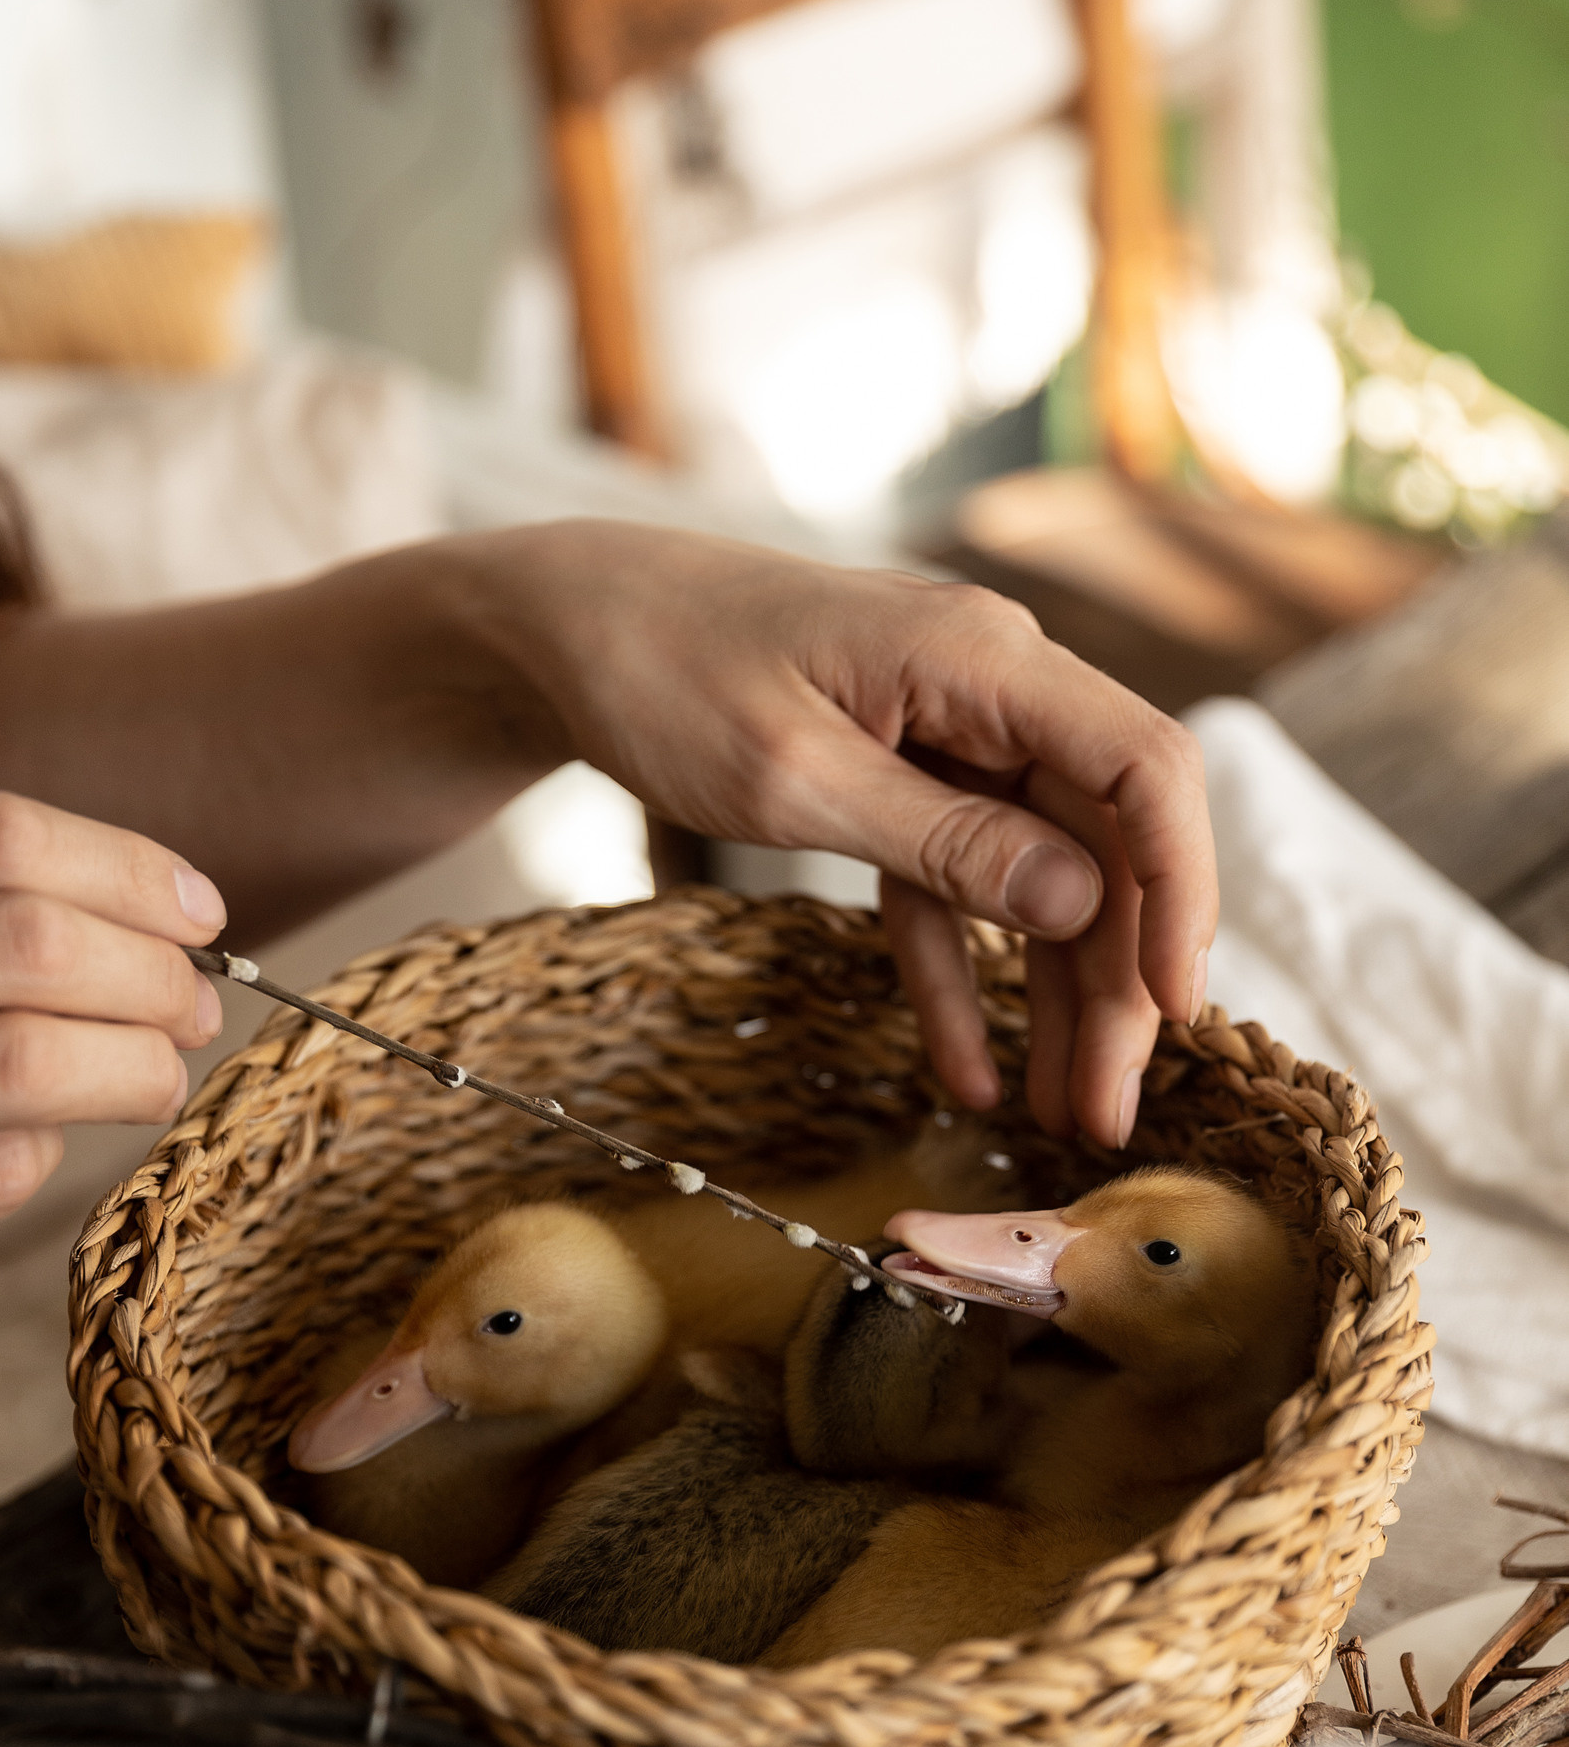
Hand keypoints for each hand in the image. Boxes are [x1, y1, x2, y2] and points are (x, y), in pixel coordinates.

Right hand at [0, 792, 225, 1267]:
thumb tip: (159, 919)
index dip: (124, 871)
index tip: (202, 915)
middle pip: (26, 944)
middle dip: (149, 976)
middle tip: (194, 1008)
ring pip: (16, 1061)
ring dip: (126, 1067)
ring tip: (156, 1076)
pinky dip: (30, 1156)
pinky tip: (40, 1143)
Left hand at [484, 523, 1215, 1145]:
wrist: (565, 629)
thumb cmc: (660, 673)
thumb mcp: (792, 775)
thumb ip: (940, 839)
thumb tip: (1080, 903)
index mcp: (983, 658)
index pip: (1144, 768)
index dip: (1180, 891)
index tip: (1178, 1011)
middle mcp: (991, 688)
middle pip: (1102, 843)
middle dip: (1117, 982)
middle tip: (1108, 1110)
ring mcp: (951, 733)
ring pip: (1040, 878)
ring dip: (1054, 998)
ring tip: (1063, 1117)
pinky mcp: (903, 778)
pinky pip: (954, 888)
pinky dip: (960, 976)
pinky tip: (971, 1074)